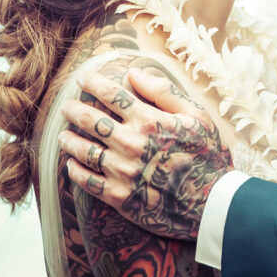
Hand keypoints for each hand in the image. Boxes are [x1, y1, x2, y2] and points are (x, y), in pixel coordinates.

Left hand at [59, 68, 231, 240]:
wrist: (213, 203)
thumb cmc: (208, 155)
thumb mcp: (196, 116)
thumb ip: (163, 92)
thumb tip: (134, 73)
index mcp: (149, 121)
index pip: (112, 95)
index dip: (94, 83)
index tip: (82, 78)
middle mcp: (131, 144)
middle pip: (92, 121)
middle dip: (75, 110)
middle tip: (65, 106)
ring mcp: (122, 172)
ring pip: (84, 150)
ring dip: (70, 140)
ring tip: (62, 135)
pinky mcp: (119, 197)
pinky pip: (88, 182)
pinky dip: (75, 171)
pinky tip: (70, 165)